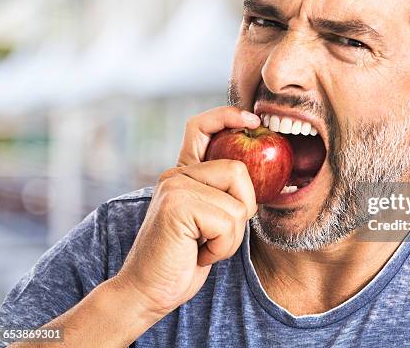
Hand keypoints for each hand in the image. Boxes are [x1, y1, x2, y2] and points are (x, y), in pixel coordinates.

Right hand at [115, 107, 260, 316]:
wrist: (149, 292)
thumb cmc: (184, 260)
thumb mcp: (209, 222)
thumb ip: (223, 195)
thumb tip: (261, 174)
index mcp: (183, 174)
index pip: (201, 127)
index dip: (227, 116)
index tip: (253, 120)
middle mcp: (176, 175)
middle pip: (239, 170)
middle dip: (242, 210)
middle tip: (216, 235)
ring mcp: (175, 187)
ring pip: (238, 202)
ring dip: (231, 236)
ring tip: (203, 246)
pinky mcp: (176, 206)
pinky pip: (228, 222)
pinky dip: (222, 246)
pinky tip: (198, 253)